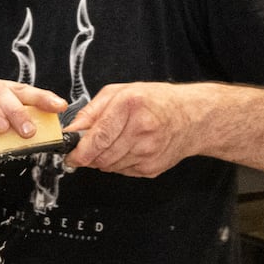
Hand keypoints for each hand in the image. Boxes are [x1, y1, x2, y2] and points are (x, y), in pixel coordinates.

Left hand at [66, 83, 213, 177]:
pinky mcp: (152, 167)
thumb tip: (72, 130)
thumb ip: (91, 111)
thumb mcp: (120, 92)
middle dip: (88, 156)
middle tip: (86, 150)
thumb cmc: (157, 102)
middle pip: (101, 156)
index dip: (79, 151)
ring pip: (110, 166)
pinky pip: (123, 171)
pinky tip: (127, 149)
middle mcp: (142, 129)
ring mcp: (149, 151)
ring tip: (112, 144)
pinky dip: (118, 163)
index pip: (98, 138)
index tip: (70, 155)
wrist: (193, 117)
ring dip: (103, 160)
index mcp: (131, 106)